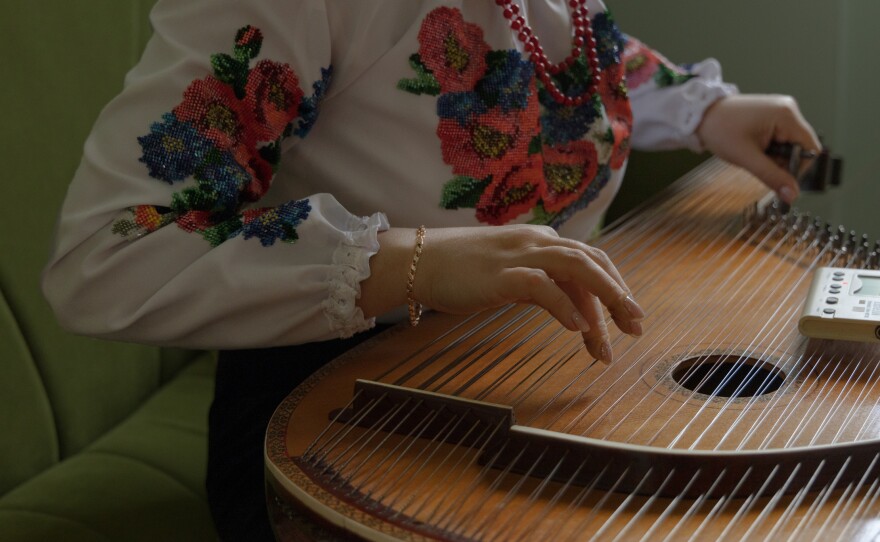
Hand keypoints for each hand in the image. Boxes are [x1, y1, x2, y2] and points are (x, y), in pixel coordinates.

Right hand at [359, 226, 645, 362]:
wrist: (416, 261)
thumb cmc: (456, 270)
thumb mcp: (505, 272)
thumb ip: (536, 281)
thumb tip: (563, 303)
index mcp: (538, 240)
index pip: (587, 260)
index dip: (611, 287)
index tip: (624, 317)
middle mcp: (535, 241)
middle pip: (592, 262)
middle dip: (619, 295)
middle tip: (637, 328)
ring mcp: (519, 255)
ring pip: (577, 269)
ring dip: (605, 299)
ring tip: (619, 332)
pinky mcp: (501, 275)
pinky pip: (543, 287)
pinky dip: (565, 306)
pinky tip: (578, 330)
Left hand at [696, 94, 821, 203]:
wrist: (700, 116)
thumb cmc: (720, 130)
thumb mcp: (746, 158)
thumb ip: (772, 177)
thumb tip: (792, 196)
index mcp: (787, 115)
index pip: (810, 149)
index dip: (799, 169)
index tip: (781, 180)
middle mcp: (789, 110)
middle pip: (800, 148)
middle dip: (782, 162)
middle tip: (760, 165)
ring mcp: (781, 112)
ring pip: (789, 146)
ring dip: (774, 157)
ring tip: (752, 155)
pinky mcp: (773, 116)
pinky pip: (780, 139)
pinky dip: (769, 150)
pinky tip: (753, 149)